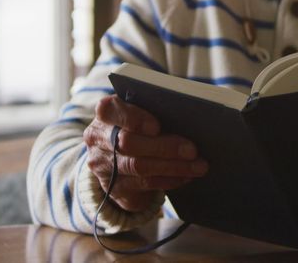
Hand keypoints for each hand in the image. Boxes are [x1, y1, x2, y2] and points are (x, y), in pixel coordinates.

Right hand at [83, 95, 207, 211]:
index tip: (157, 126)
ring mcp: (103, 166)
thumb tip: (189, 118)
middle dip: (164, 147)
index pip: (109, 110)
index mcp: (105, 114)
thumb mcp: (139, 113)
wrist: (115, 156)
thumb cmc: (137, 126)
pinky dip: (170, 180)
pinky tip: (187, 175)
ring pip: (139, 167)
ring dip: (174, 167)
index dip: (133, 118)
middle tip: (192, 150)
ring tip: (199, 166)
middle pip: (128, 143)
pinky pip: (145, 185)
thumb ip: (154, 111)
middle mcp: (98, 140)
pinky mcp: (114, 188)